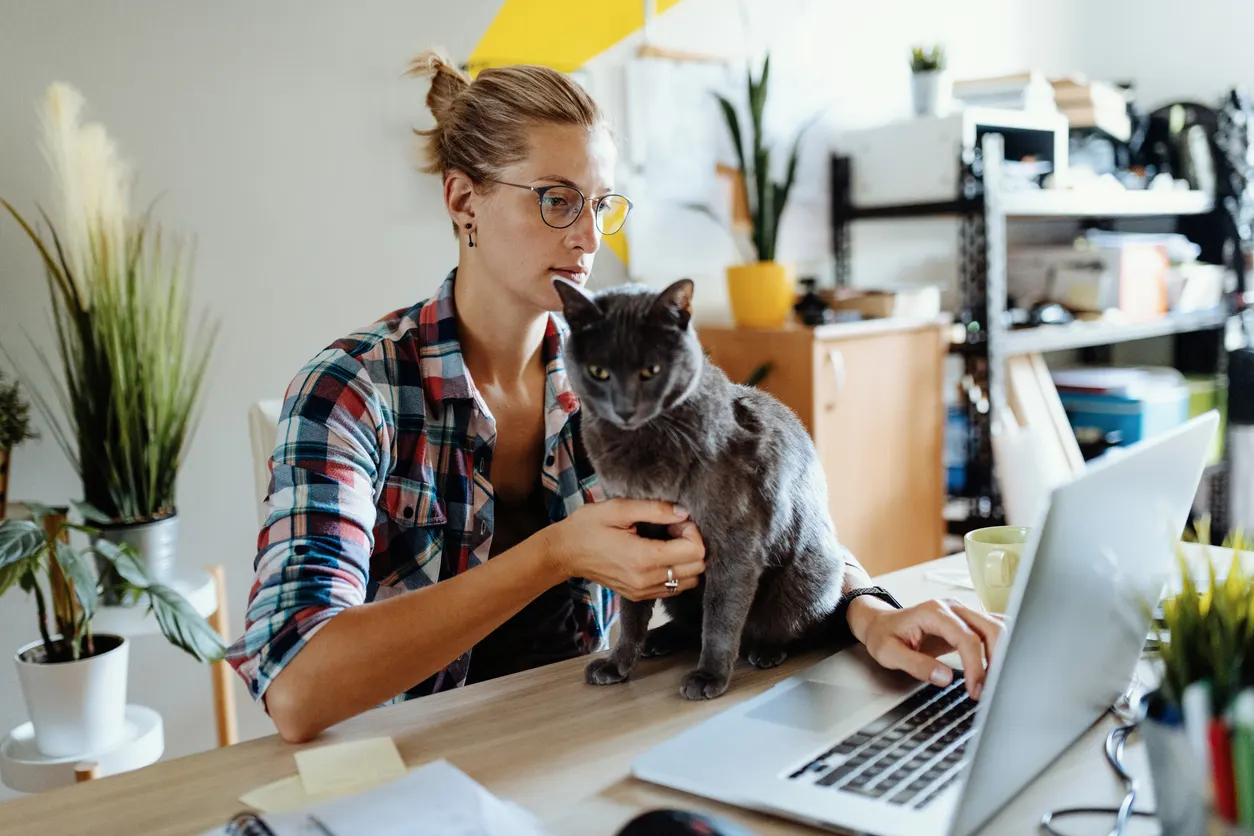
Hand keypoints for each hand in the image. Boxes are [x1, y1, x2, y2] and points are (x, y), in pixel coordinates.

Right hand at [545, 499, 705, 600]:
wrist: (564, 552)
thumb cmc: (588, 526)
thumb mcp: (619, 509)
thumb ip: (654, 509)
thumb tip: (683, 512)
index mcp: (643, 558)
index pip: (695, 551)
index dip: (692, 531)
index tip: (676, 520)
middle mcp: (647, 580)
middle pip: (697, 568)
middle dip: (692, 544)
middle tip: (672, 529)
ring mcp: (643, 591)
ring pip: (690, 581)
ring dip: (686, 560)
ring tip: (667, 542)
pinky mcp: (640, 595)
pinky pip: (674, 588)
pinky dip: (677, 571)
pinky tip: (660, 554)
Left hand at [848, 596, 1004, 699]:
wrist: (880, 623)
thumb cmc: (884, 635)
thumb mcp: (889, 653)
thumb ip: (917, 665)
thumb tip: (945, 677)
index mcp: (933, 612)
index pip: (967, 638)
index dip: (975, 665)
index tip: (975, 689)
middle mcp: (952, 608)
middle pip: (990, 628)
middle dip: (995, 660)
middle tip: (988, 689)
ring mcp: (962, 612)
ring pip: (997, 626)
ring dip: (1002, 653)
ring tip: (994, 680)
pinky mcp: (967, 621)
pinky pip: (993, 628)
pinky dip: (1002, 645)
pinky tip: (1001, 664)